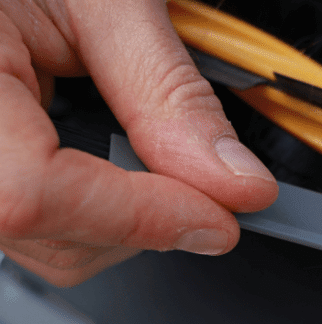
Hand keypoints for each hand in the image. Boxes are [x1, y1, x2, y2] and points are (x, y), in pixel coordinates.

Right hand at [0, 0, 276, 285]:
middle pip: (46, 233)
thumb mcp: (104, 3)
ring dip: (121, 218)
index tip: (219, 218)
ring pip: (43, 244)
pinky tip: (106, 160)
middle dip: (145, 220)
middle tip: (200, 178)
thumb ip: (167, 93)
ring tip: (140, 148)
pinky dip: (92, 208)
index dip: (139, 217)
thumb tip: (234, 179)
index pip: (29, 192)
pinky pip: (32, 226)